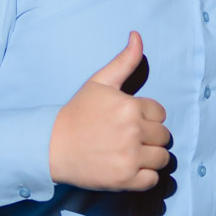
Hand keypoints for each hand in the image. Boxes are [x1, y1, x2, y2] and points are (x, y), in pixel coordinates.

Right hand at [49, 32, 170, 189]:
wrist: (51, 146)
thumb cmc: (77, 113)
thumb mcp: (100, 83)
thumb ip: (124, 61)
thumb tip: (137, 35)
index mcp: (130, 107)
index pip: (160, 114)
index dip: (146, 117)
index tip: (127, 121)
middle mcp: (133, 131)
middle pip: (164, 137)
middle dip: (149, 137)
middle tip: (127, 139)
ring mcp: (130, 157)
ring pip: (162, 158)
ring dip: (150, 157)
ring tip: (130, 153)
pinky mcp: (125, 179)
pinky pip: (152, 179)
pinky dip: (144, 177)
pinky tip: (127, 168)